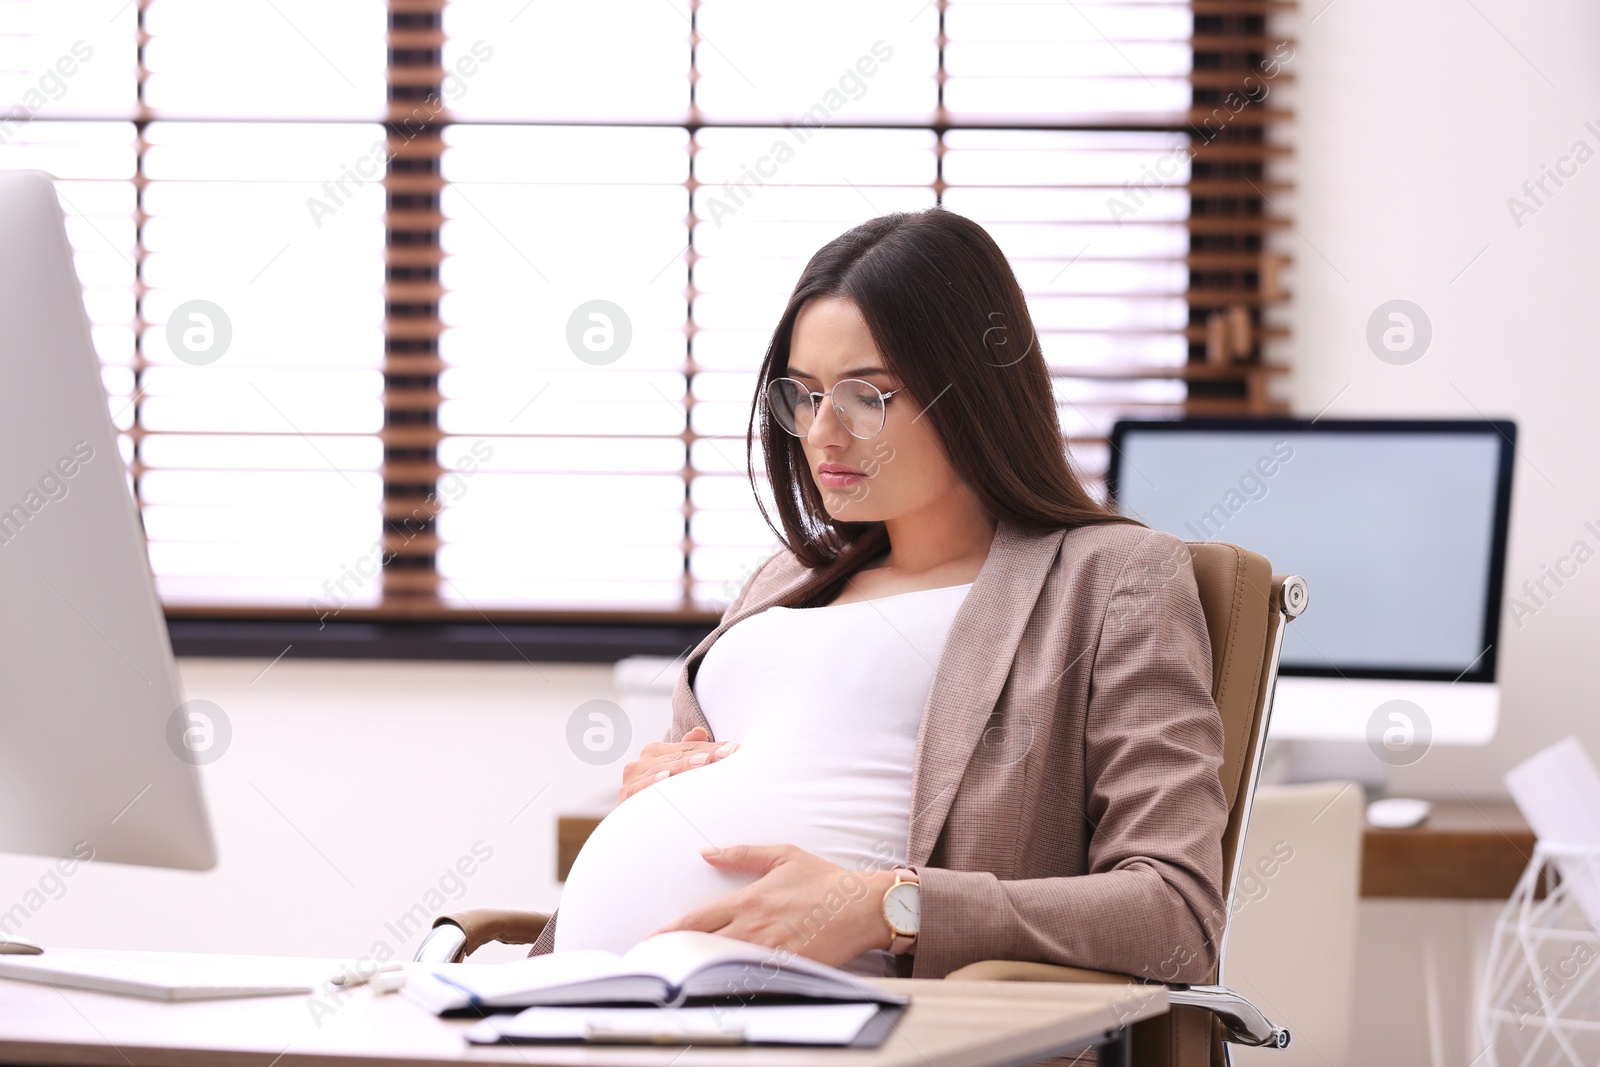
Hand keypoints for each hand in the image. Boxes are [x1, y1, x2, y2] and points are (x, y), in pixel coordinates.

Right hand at [617, 727, 738, 803]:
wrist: (632, 831)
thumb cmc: (660, 800)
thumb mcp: (677, 774)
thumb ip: (688, 751)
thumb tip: (700, 731)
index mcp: (656, 752)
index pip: (688, 746)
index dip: (712, 747)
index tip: (734, 749)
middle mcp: (642, 761)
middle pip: (678, 755)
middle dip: (704, 754)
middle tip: (726, 754)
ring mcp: (632, 777)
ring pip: (662, 768)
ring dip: (683, 765)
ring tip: (704, 761)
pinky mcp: (625, 795)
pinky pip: (640, 787)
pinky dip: (652, 782)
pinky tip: (666, 777)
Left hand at [646, 844, 895, 967]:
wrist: (861, 907)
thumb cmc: (823, 879)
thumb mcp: (782, 855)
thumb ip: (741, 853)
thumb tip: (705, 853)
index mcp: (748, 900)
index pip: (697, 920)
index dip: (669, 932)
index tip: (650, 940)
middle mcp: (754, 928)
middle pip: (703, 947)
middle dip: (677, 956)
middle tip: (656, 964)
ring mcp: (769, 952)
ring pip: (723, 966)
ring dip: (701, 971)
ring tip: (679, 978)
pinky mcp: (786, 969)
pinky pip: (752, 980)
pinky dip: (733, 985)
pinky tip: (719, 990)